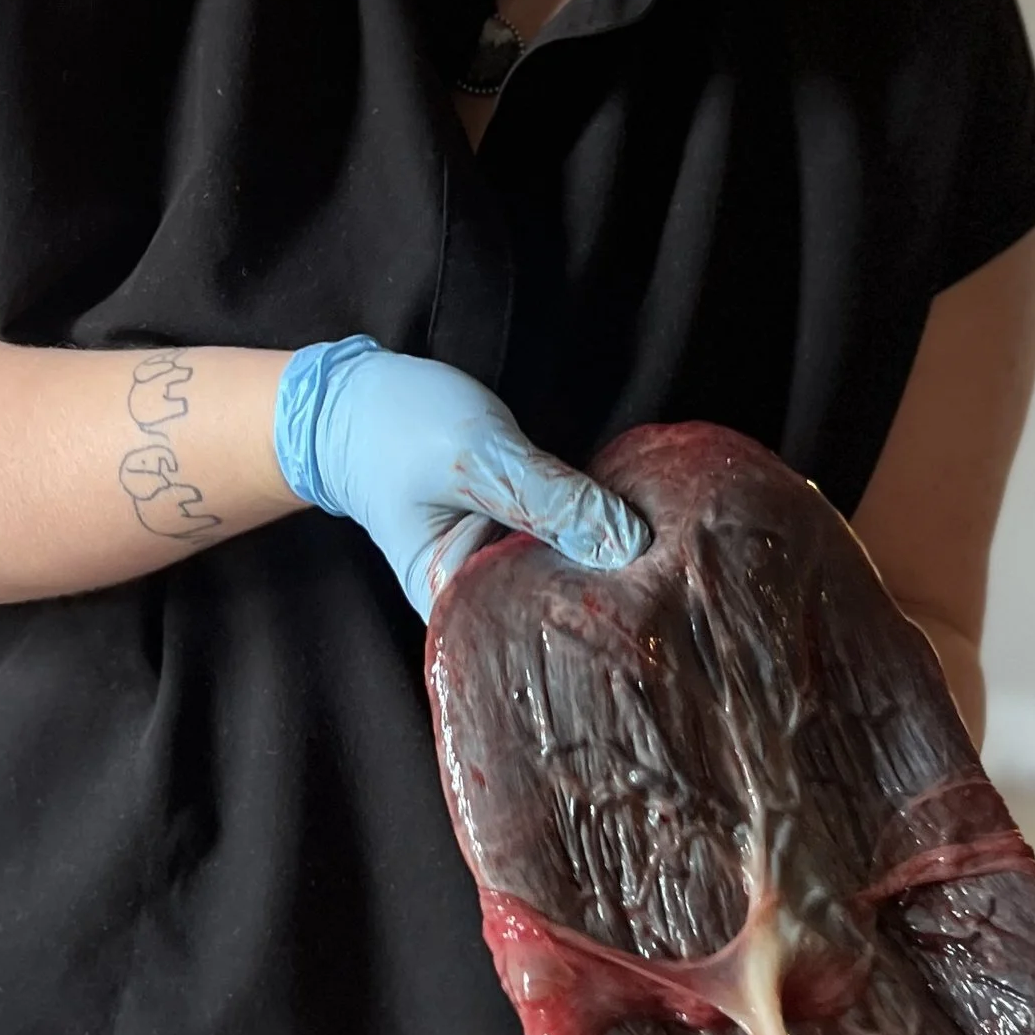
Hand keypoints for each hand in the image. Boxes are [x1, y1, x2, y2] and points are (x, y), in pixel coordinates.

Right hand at [274, 338, 646, 617]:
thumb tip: (629, 545)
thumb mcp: (478, 457)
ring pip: (566, 575)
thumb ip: (550, 500)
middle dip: (612, 595)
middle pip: (557, 613)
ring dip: (610, 562)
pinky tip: (636, 524)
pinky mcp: (517, 532)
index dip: (596, 627)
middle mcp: (479, 597)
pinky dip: (594, 530)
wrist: (355, 396)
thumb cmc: (397, 430)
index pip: (534, 638)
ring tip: (672, 560)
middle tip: (678, 579)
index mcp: (453, 604)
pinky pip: (564, 541)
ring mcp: (499, 565)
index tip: (654, 609)